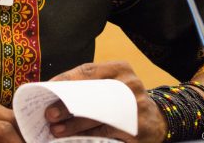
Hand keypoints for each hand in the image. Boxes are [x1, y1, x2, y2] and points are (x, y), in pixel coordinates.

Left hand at [46, 61, 166, 142]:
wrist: (158, 121)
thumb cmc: (123, 100)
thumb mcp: (110, 85)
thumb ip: (88, 85)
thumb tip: (51, 92)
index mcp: (120, 68)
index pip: (87, 71)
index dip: (64, 80)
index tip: (46, 89)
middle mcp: (130, 84)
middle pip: (91, 94)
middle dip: (66, 106)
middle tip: (48, 114)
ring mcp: (136, 106)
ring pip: (97, 116)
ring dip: (73, 125)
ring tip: (56, 130)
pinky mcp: (137, 128)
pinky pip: (107, 132)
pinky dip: (88, 136)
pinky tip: (74, 139)